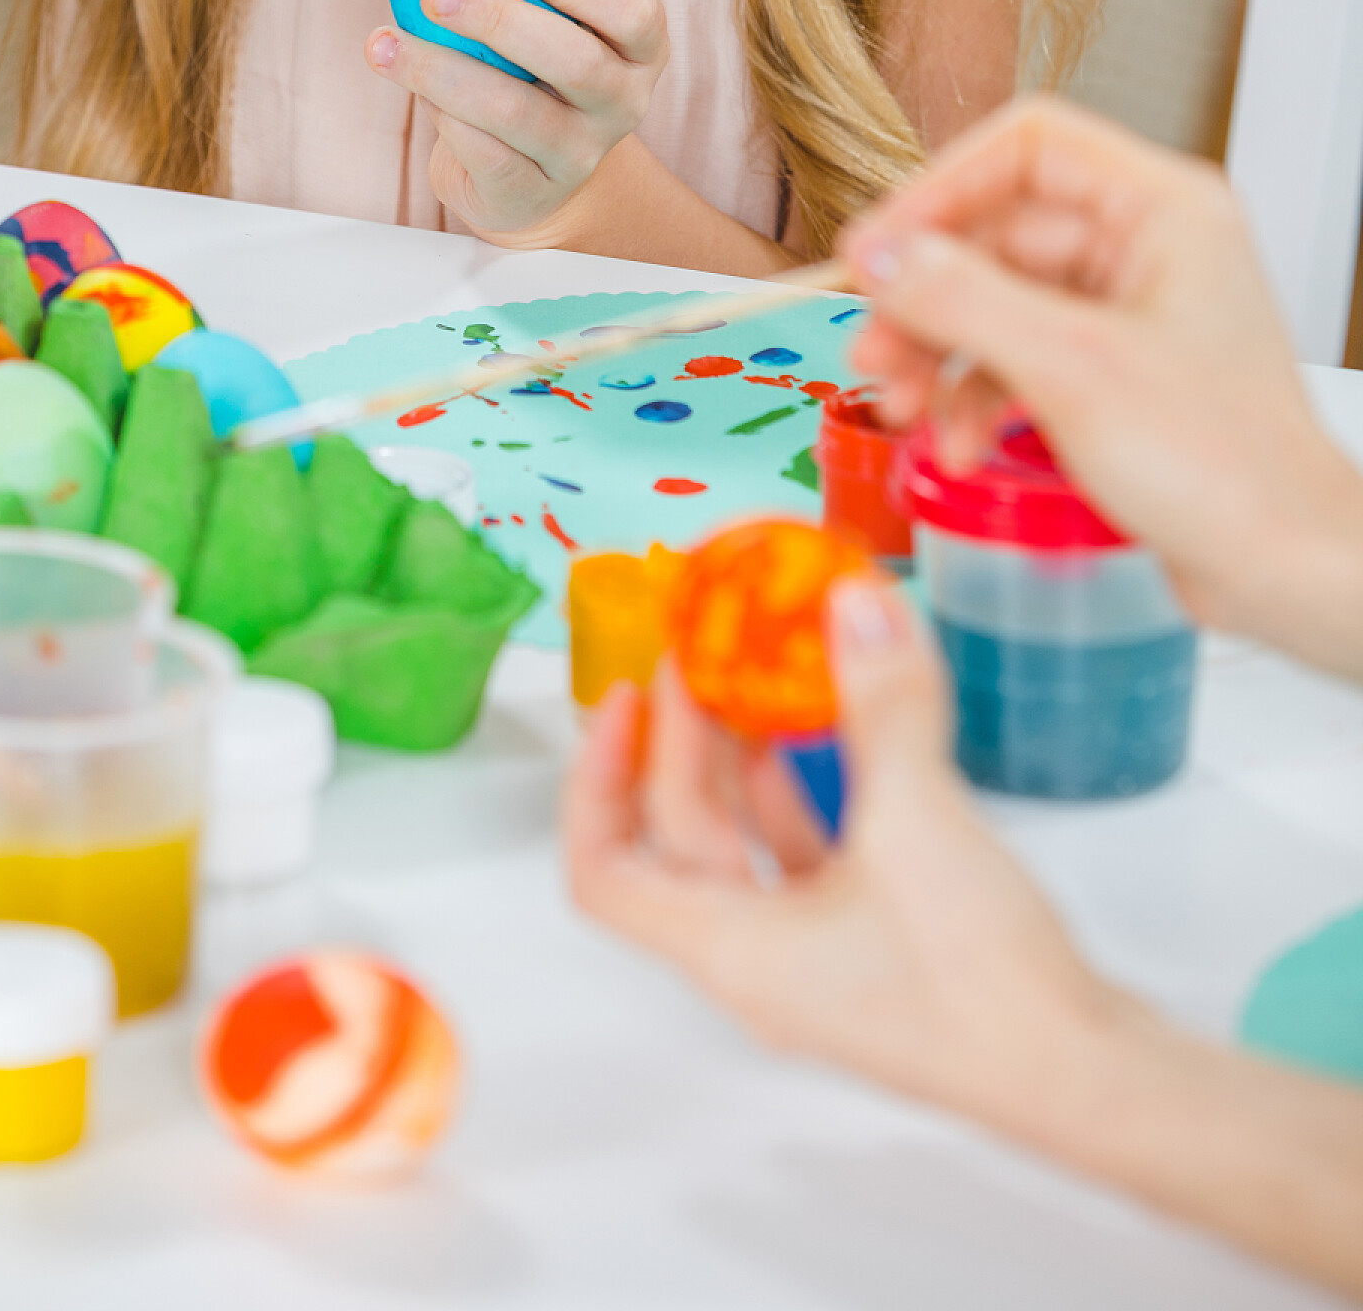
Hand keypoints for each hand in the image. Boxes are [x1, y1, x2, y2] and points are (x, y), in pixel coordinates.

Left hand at [365, 0, 669, 243]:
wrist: (527, 166)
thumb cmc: (544, 61)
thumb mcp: (570, 8)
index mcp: (642, 48)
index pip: (634, 12)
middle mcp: (623, 105)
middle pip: (574, 62)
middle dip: (498, 20)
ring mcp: (579, 156)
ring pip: (514, 112)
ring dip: (441, 72)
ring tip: (384, 43)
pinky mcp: (531, 195)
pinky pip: (485, 155)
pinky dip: (445, 119)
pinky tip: (412, 89)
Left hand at [564, 574, 1120, 1122]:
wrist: (1086, 1075)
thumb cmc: (982, 990)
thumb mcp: (917, 820)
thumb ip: (881, 705)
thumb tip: (857, 607)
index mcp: (731, 949)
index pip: (605, 872)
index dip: (597, 780)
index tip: (626, 700)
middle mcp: (760, 963)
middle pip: (679, 844)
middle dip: (681, 744)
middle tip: (703, 658)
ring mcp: (821, 963)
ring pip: (748, 852)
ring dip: (743, 766)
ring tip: (760, 683)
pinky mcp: (879, 952)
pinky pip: (813, 863)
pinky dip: (810, 795)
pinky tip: (840, 740)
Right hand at [834, 99, 1362, 664]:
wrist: (1288, 570)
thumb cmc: (1228, 469)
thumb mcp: (1071, 369)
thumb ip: (962, 299)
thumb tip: (879, 254)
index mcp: (1162, 210)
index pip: (1028, 148)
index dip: (941, 189)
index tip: (878, 248)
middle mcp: (1146, 246)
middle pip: (998, 232)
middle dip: (927, 298)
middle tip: (873, 350)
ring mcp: (1129, 310)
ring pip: (997, 299)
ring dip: (939, 354)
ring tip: (900, 407)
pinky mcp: (1113, 371)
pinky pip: (1017, 356)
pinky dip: (975, 396)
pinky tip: (957, 445)